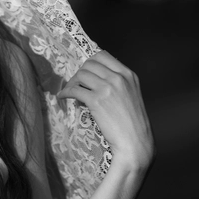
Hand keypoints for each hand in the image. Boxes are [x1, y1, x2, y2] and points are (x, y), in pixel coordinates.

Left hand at [56, 51, 154, 169]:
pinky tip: (63, 97)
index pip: (103, 56)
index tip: (85, 73)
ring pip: (81, 75)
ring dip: (72, 82)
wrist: (135, 142)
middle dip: (80, 73)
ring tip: (70, 92)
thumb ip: (119, 84)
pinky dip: (66, 92)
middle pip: (89, 64)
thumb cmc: (133, 124)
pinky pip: (74, 90)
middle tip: (76, 85)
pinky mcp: (96, 101)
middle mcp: (119, 78)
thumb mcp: (131, 95)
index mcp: (129, 75)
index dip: (90, 63)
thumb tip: (96, 79)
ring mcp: (107, 88)